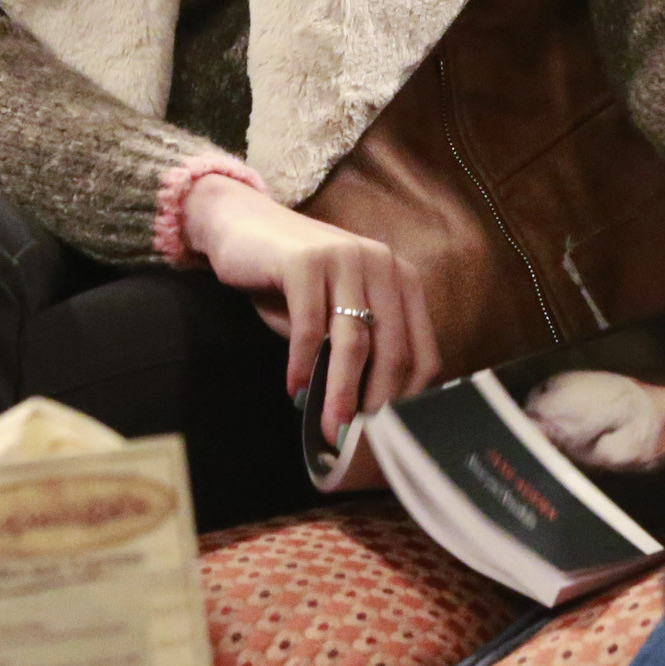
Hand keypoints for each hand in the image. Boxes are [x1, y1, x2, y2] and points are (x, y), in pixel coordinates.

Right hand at [181, 176, 439, 440]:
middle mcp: (381, 263)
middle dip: (374, 403)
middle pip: (392, 349)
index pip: (422, 350)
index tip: (386, 433)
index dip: (406, 397)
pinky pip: (309, 326)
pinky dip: (303, 364)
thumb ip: (359, 349)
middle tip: (353, 439)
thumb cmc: (293, 281)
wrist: (243, 225)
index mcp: (401, 279)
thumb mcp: (336, 312)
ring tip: (328, 427)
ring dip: (341, 391)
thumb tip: (369, 415)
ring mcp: (345, 258)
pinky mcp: (306, 261)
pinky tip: (294, 389)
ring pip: (354, 341)